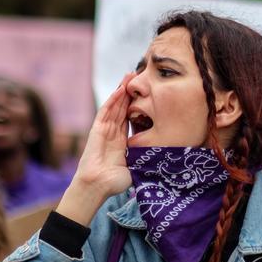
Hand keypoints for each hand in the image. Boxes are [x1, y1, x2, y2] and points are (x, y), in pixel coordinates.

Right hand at [55, 73, 133, 225]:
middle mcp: (113, 133)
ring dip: (121, 90)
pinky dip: (112, 100)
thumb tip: (164, 157)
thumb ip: (145, 159)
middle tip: (138, 76)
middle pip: (122, 108)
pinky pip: (105, 112)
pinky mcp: (96, 130)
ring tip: (129, 76)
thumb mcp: (136, 167)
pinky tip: (120, 89)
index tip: (147, 94)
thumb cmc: (115, 182)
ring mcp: (104, 130)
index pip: (130, 119)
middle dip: (130, 92)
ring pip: (114, 106)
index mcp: (122, 142)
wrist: (97, 186)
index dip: (137, 106)